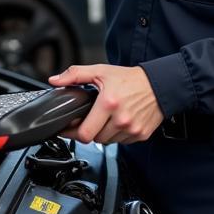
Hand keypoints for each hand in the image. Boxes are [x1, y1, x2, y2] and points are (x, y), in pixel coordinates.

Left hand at [48, 64, 163, 144]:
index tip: (68, 128)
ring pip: (108, 142)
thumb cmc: (130, 79)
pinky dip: (118, 134)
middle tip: (91, 117)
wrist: (159, 84)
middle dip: (90, 130)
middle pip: (95, 139)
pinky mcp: (141, 135)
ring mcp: (132, 129)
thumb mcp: (100, 71)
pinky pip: (122, 142)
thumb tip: (55, 80)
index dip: (72, 132)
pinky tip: (120, 121)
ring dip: (104, 133)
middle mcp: (121, 119)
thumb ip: (75, 74)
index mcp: (108, 104)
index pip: (84, 133)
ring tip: (108, 117)